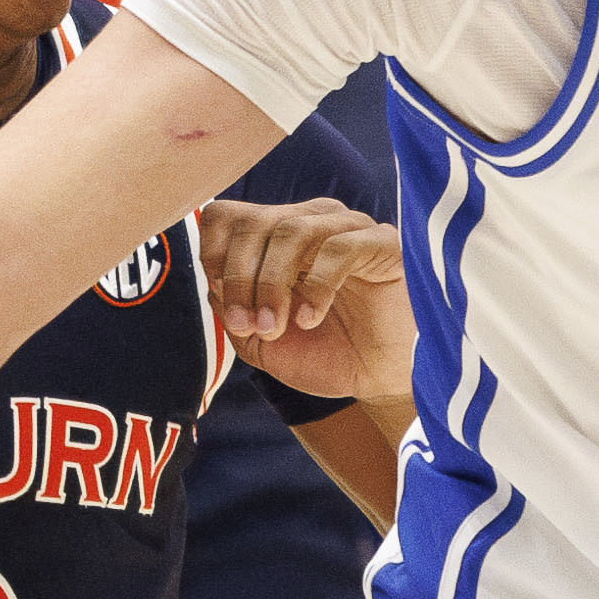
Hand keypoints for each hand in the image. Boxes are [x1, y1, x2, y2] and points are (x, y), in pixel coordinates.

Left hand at [193, 194, 408, 402]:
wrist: (381, 382)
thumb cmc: (327, 354)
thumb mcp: (262, 341)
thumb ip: (233, 309)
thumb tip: (215, 280)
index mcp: (278, 236)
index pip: (227, 216)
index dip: (214, 258)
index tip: (228, 307)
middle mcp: (310, 222)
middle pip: (253, 221)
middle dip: (240, 278)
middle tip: (248, 325)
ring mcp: (348, 229)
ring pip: (290, 231)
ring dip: (271, 284)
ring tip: (277, 327)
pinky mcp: (384, 244)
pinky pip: (340, 247)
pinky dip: (315, 286)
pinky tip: (311, 318)